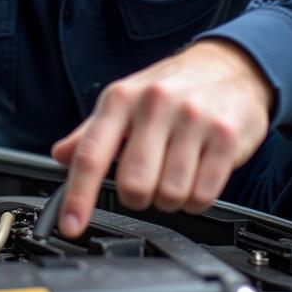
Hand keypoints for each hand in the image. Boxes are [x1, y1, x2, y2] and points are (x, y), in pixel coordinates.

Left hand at [50, 40, 273, 236]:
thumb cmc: (171, 88)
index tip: (71, 225)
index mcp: (122, 98)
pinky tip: (196, 176)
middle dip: (137, 197)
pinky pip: (203, 195)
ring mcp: (193, 119)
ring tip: (175, 175)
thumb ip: (91, 132)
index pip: (91, 155)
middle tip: (145, 183)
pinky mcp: (226, 136)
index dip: (78, 196)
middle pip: (134, 184)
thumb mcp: (125, 100)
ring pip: (170, 195)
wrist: (230, 66)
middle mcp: (156, 104)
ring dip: (169, 199)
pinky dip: (196, 199)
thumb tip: (61, 155)